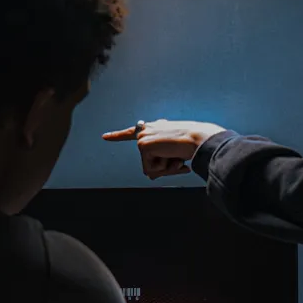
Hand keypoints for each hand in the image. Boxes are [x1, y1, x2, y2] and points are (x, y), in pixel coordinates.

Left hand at [102, 119, 227, 179]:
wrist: (198, 139)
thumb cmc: (193, 145)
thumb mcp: (175, 154)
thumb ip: (161, 163)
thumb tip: (148, 176)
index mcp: (155, 127)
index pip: (133, 132)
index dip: (118, 135)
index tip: (105, 137)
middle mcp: (146, 129)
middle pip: (147, 160)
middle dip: (163, 167)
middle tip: (178, 159)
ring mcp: (143, 137)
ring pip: (148, 167)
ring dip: (165, 168)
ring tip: (176, 155)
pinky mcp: (143, 145)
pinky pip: (150, 169)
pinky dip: (163, 168)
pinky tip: (171, 155)